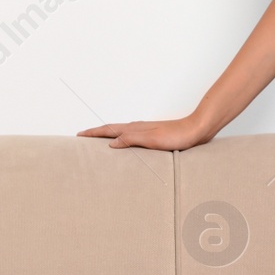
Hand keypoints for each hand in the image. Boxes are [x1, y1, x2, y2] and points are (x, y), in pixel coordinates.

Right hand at [77, 115, 211, 150]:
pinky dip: (122, 140)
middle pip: (112, 129)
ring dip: (108, 136)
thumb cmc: (176, 136)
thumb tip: (111, 143)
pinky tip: (125, 146)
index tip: (79, 135)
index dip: (93, 133)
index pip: (108, 130)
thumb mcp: (151, 140)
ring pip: (121, 133)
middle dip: (97, 133)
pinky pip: (131, 137)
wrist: (196, 130)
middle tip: (83, 137)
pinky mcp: (153, 136)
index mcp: (134, 128)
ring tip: (99, 142)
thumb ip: (131, 140)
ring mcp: (145, 131)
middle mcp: (138, 128)